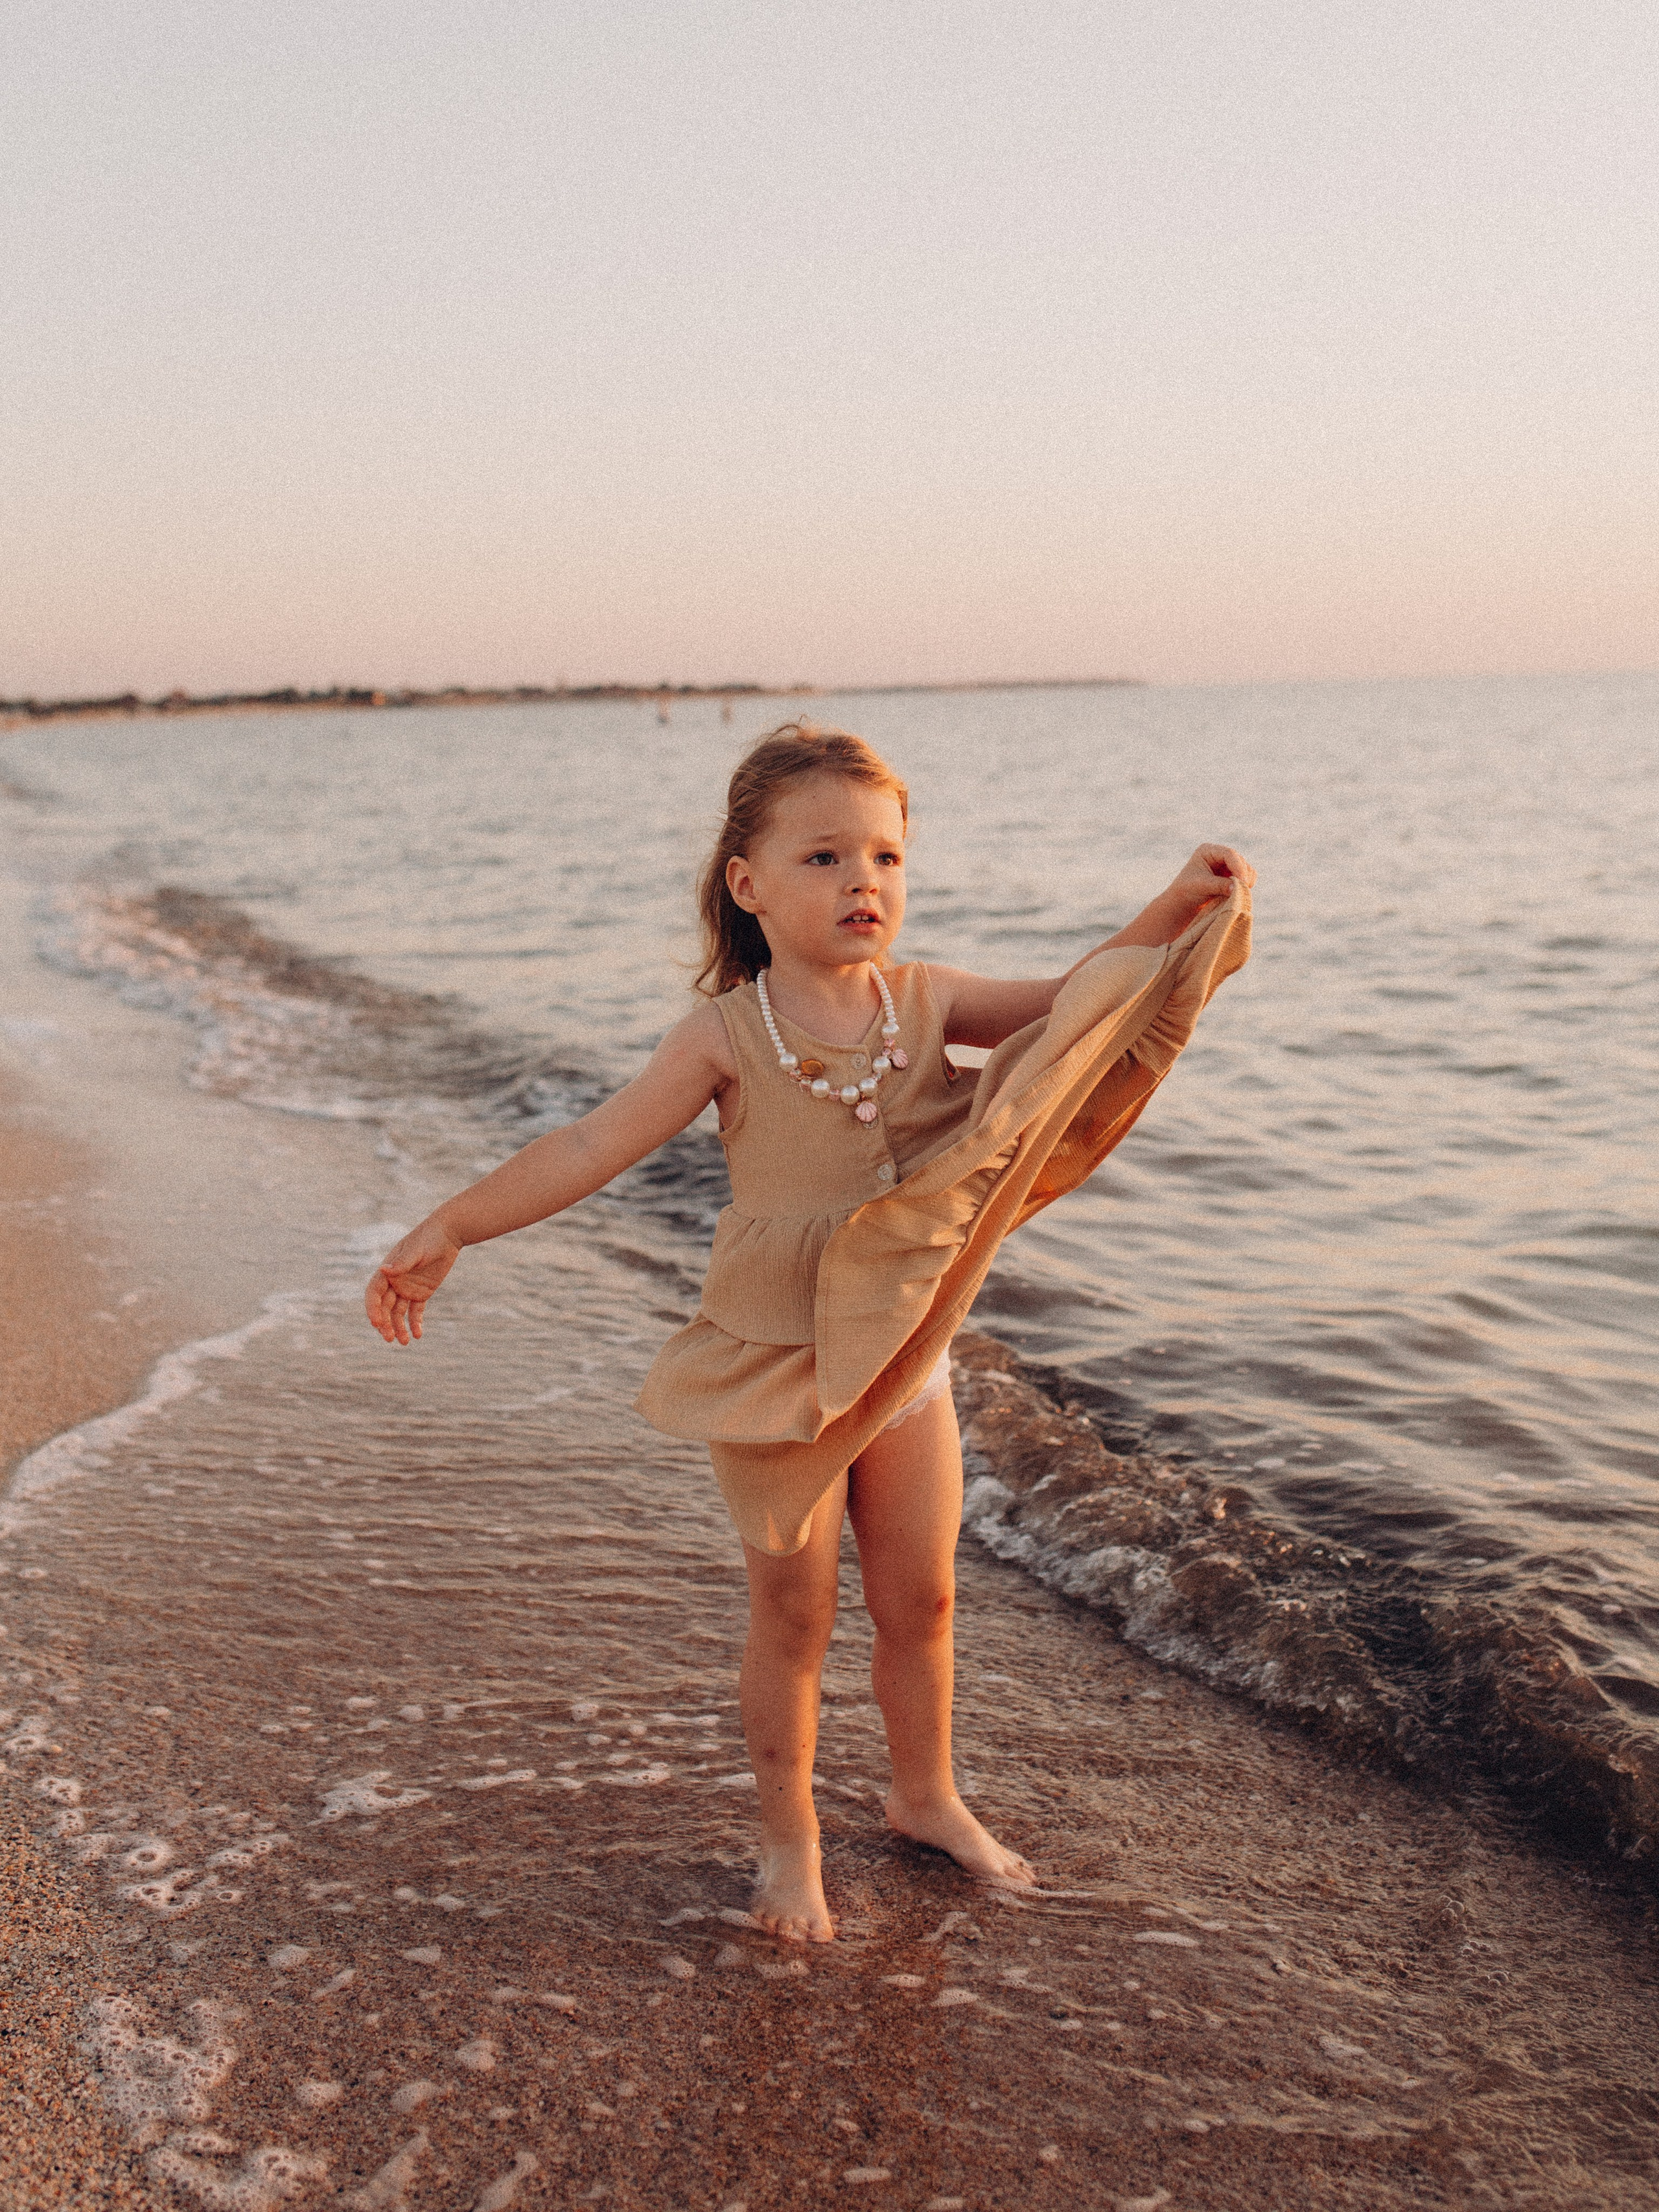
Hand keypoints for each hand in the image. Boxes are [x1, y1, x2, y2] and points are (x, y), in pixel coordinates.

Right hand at [365, 1217, 462, 1344]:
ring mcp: (407, 1288)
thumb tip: (384, 1269)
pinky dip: (416, 1323)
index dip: (373, 1309)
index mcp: (388, 1271)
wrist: (448, 1234)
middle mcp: (394, 1282)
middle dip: (385, 1324)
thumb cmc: (429, 1238)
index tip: (377, 1323)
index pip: (374, 1293)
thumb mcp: (416, 1250)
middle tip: (390, 1338)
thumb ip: (402, 1263)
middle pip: (385, 1307)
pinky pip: (416, 1311)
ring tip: (404, 1342)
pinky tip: (418, 1335)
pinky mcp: (421, 1293)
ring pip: (399, 1313)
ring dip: (399, 1328)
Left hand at [1167, 842, 1255, 909]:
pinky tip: (1237, 894)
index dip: (1238, 867)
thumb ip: (1220, 885)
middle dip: (1242, 876)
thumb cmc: (1188, 891)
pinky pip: (1247, 878)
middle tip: (1241, 892)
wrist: (1185, 902)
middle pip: (1240, 861)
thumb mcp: (1202, 886)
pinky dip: (1245, 886)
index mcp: (1208, 851)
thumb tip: (1237, 888)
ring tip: (1236, 894)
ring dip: (1245, 882)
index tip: (1242, 881)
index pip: (1229, 854)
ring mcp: (1227, 865)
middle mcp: (1219, 855)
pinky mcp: (1233, 875)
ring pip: (1247, 869)